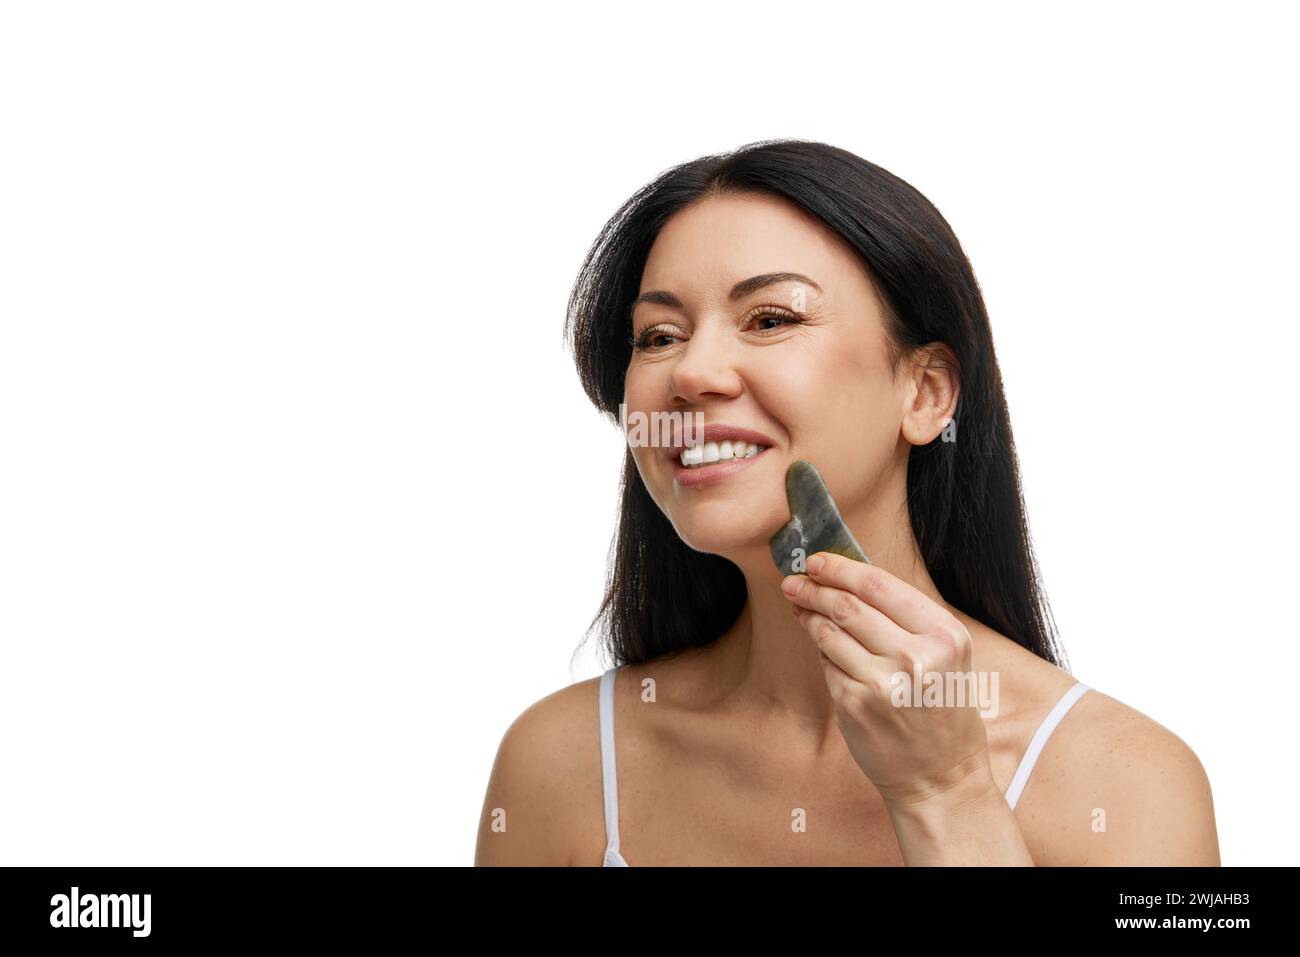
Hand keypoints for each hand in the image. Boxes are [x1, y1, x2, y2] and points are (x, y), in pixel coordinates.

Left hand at [780, 551, 993, 810]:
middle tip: (794, 581)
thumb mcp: (946, 656)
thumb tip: (849, 579)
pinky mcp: (855, 705)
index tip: (818, 561)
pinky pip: (827, 663)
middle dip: (814, 587)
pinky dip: (821, 650)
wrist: (941, 776)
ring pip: (829, 632)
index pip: (880, 585)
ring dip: (808, 615)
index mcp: (944, 636)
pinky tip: (820, 644)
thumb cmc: (942, 710)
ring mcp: (882, 683)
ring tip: (799, 605)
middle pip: (847, 605)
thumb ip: (906, 618)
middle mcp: (916, 657)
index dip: (841, 567)